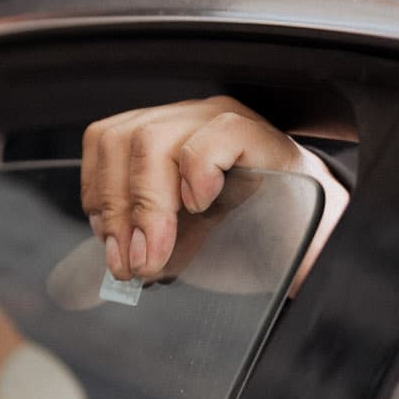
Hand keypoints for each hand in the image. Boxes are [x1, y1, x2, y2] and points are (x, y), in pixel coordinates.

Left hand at [81, 96, 348, 290]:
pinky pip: (212, 136)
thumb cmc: (249, 245)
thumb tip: (85, 277)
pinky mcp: (261, 137)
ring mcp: (224, 123)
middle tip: (132, 262)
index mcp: (164, 140)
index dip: (99, 193)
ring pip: (154, 138)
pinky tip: (204, 206)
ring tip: (160, 252)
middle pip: (121, 139)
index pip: (105, 141)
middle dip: (118, 208)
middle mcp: (190, 122)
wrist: (312, 255)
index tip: (112, 245)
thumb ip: (136, 247)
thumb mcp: (177, 247)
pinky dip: (196, 175)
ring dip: (148, 206)